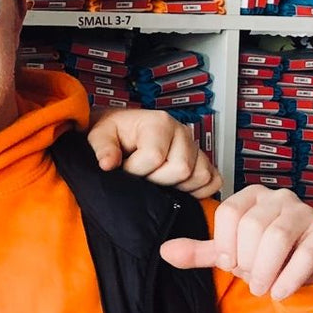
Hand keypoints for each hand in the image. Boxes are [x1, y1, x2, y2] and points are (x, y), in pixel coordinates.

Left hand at [86, 107, 220, 197]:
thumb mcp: (99, 135)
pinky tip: (176, 187)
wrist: (122, 131)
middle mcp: (181, 132)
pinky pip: (213, 181)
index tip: (125, 168)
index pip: (155, 157)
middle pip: (181, 169)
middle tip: (142, 176)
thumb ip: (103, 148)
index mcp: (158, 122)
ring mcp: (195, 147)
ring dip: (176, 186)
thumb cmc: (113, 132)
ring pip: (199, 177)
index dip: (136, 170)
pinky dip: (198, 190)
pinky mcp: (202, 161)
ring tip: (157, 179)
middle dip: (156, 179)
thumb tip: (108, 164)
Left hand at [161, 185, 312, 299]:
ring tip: (261, 286)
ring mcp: (304, 214)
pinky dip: (288, 278)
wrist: (305, 262)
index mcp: (252, 196)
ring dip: (264, 269)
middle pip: (252, 225)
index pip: (230, 212)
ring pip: (277, 237)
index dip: (224, 243)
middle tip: (248, 276)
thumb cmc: (264, 252)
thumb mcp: (230, 251)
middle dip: (246, 259)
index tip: (227, 263)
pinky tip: (278, 292)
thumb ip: (200, 251)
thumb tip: (165, 251)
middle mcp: (279, 198)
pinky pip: (306, 254)